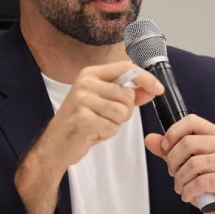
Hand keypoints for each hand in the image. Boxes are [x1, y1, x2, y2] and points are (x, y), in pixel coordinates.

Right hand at [15, 61, 161, 213]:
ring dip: (115, 123)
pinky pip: (113, 127)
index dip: (146, 78)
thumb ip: (127, 93)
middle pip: (128, 95)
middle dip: (125, 111)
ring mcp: (83, 100)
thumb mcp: (103, 101)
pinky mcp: (83, 119)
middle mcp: (86, 83)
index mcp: (91, 74)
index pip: (126, 68)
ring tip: (98, 124)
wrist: (55, 145)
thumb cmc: (81, 122)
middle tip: (105, 117)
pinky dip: (107, 133)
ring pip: (123, 112)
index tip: (159, 89)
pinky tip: (93, 132)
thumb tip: (152, 88)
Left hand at [144, 114, 214, 213]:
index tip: (165, 148)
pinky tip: (189, 195)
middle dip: (173, 161)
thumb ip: (169, 151)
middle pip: (188, 143)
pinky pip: (200, 182)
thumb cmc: (208, 184)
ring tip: (181, 187)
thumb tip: (150, 139)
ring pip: (192, 164)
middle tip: (173, 173)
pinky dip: (188, 191)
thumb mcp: (185, 164)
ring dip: (180, 179)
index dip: (173, 133)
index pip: (191, 121)